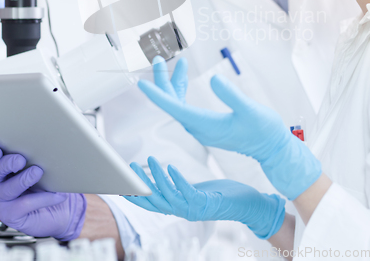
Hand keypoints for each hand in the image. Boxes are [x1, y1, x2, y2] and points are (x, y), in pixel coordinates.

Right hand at [0, 144, 85, 239]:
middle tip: (21, 160)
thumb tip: (45, 144)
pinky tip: (57, 195)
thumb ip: (37, 154)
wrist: (64, 206)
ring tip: (38, 173)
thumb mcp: (42, 163)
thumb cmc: (49, 180)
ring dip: (23, 180)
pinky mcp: (10, 215)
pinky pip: (24, 204)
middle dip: (6, 164)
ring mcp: (0, 201)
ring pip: (7, 189)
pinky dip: (43, 198)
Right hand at [124, 156, 285, 239]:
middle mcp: (183, 211)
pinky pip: (187, 192)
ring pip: (168, 196)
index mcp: (179, 207)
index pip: (151, 203)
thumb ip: (179, 187)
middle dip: (139, 185)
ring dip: (156, 179)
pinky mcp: (206, 203)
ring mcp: (194, 209)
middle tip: (129, 168)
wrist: (248, 204)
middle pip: (154, 201)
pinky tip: (171, 167)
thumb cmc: (221, 195)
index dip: (135, 194)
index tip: (121, 182)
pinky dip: (177, 180)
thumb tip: (164, 176)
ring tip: (148, 160)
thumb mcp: (195, 190)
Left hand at [137, 57, 320, 199]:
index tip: (142, 83)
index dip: (157, 94)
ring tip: (179, 62)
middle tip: (158, 59)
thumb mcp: (250, 110)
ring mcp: (201, 127)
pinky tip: (186, 78)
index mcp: (204, 124)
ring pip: (178, 103)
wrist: (272, 148)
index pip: (173, 107)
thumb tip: (213, 79)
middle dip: (163, 80)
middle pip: (171, 102)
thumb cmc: (264, 130)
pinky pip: (186, 107)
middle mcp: (198, 127)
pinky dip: (183, 90)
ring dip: (174, 83)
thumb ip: (232, 95)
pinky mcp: (207, 125)